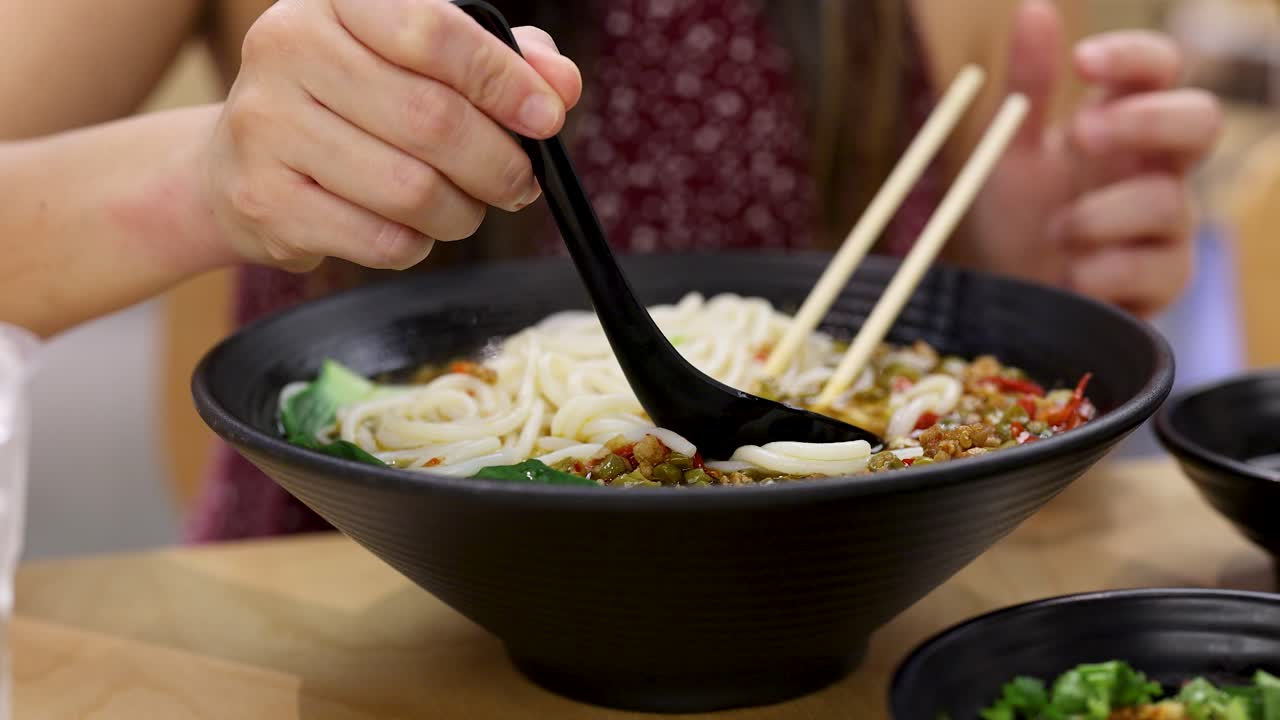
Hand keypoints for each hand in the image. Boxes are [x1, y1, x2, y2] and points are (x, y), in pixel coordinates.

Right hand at [205, 0, 581, 271]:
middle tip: (519, 182)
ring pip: (411, 189)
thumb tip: (560, 84)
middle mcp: (287, 49)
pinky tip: (411, 228)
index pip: (433, 32)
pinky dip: (418, 244)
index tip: (546, 118)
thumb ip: (498, 59)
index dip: (503, 81)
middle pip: (431, 119)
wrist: (239, 159)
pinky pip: (381, 240)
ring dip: (462, 212)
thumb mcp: (419, 58)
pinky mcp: (263, 200)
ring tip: (465, 207)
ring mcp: (266, 126)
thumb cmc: (350, 99)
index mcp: (333, 0)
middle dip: (498, 163)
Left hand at [963, 0, 1221, 316]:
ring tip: (1054, 230)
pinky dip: (1104, 270)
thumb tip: (1034, 8)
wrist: (1008, 299)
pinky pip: (1156, 267)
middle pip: (1202, 120)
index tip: (1081, 62)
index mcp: (1125, 122)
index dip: (1132, 57)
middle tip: (1079, 133)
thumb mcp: (1008, 153)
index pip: (1159, 68)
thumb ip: (1024, 89)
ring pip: (1170, 200)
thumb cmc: (1017, 220)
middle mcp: (1158, 167)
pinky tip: (1071, 275)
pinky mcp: (1165, 281)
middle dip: (1144, 122)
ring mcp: (1169, 225)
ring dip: (1101, 213)